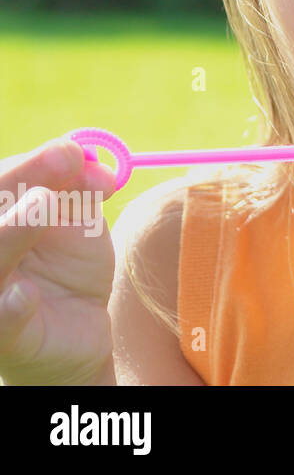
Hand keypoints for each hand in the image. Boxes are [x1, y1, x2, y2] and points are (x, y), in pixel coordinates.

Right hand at [0, 137, 117, 384]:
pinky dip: (8, 309)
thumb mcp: (78, 218)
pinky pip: (0, 324)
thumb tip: (88, 158)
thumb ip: (78, 186)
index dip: (29, 164)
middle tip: (65, 161)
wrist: (80, 324)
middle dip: (20, 180)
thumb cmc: (65, 263)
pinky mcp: (5, 340)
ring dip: (13, 232)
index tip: (73, 151)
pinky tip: (23, 296)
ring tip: (44, 203)